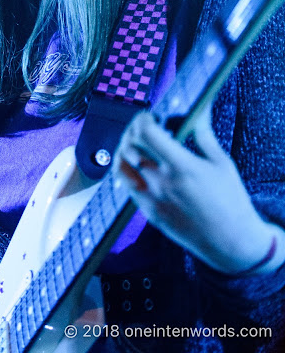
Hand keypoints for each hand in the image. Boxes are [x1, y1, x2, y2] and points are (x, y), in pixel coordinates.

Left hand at [114, 106, 280, 274]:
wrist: (233, 244)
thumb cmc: (232, 201)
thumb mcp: (222, 163)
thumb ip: (204, 135)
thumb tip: (200, 110)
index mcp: (182, 167)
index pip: (147, 134)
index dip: (143, 119)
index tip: (150, 116)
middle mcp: (163, 183)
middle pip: (131, 146)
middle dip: (133, 129)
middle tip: (143, 126)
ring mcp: (153, 200)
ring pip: (121, 166)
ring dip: (124, 149)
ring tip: (135, 143)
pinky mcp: (150, 214)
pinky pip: (128, 186)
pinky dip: (127, 171)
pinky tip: (138, 165)